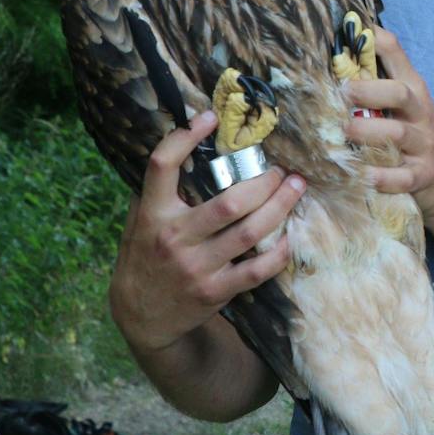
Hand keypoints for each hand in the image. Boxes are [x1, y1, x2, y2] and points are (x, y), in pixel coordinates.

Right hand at [109, 109, 304, 353]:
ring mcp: (197, 267)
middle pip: (229, 203)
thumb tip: (179, 146)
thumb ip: (154, 192)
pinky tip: (289, 237)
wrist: (141, 317)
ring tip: (296, 188)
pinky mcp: (215, 291)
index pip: (162, 166)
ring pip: (248, 233)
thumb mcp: (137, 223)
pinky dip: (277, 254)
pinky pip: (255, 271)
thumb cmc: (143, 259)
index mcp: (153, 214)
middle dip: (263, 182)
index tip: (210, 117)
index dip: (184, 136)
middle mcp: (175, 238)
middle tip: (281, 169)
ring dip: (279, 207)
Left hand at [345, 27, 433, 222]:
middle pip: (399, 93)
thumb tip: (344, 43)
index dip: (371, 40)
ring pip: (398, 133)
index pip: (395, 53)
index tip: (346, 31)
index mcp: (412, 88)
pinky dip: (382, 177)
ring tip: (343, 132)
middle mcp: (419, 112)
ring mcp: (423, 145)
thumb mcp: (405, 102)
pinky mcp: (421, 175)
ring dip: (367, 131)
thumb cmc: (415, 132)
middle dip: (369, 91)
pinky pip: (402, 177)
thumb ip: (379, 77)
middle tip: (341, 93)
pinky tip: (363, 175)